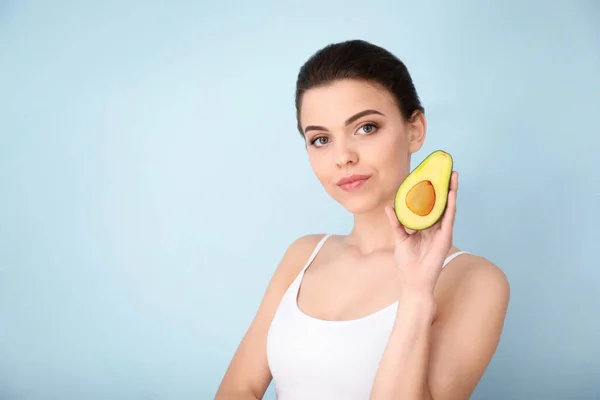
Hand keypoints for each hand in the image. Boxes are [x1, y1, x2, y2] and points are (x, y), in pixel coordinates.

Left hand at [384, 171, 458, 295]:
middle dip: (445, 186)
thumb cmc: (407, 262)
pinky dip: (450, 206)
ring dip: (452, 191)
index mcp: (424, 226)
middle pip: (441, 202)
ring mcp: (442, 231)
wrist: (413, 280)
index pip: (429, 204)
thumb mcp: (399, 238)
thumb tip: (389, 207)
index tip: (430, 174)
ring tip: (453, 176)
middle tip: (446, 169)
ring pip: (448, 207)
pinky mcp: (445, 237)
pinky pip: (449, 219)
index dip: (431, 190)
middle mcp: (435, 226)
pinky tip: (452, 194)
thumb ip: (396, 223)